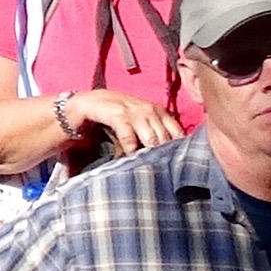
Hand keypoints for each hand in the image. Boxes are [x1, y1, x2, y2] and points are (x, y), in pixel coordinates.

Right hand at [64, 89, 180, 155]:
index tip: (175, 164)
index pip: (177, 132)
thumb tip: (171, 154)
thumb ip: (155, 132)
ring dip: (149, 153)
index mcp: (159, 111)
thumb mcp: (142, 120)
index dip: (178, 149)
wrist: (93, 101)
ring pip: (151, 138)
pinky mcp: (119, 115)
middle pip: (165, 139)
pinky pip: (129, 136)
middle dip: (163, 155)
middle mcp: (150, 110)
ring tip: (147, 166)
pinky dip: (131, 149)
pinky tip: (129, 156)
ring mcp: (135, 112)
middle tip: (161, 169)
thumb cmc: (120, 114)